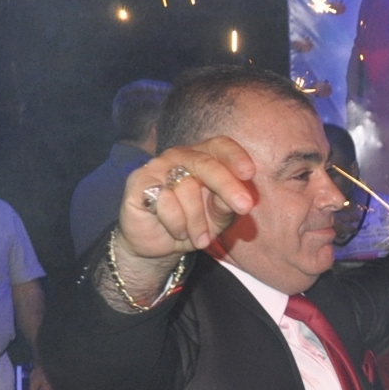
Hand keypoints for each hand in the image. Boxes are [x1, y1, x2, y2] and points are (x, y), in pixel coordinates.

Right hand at [117, 138, 257, 262]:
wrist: (158, 244)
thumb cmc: (193, 224)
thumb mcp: (219, 218)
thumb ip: (228, 205)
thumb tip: (239, 198)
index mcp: (203, 158)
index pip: (220, 146)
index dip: (235, 156)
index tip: (250, 173)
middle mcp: (179, 157)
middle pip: (205, 164)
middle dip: (227, 186)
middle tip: (245, 207)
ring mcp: (156, 167)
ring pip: (186, 188)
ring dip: (197, 221)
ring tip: (198, 237)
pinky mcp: (139, 182)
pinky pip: (165, 202)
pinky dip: (176, 223)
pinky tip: (177, 232)